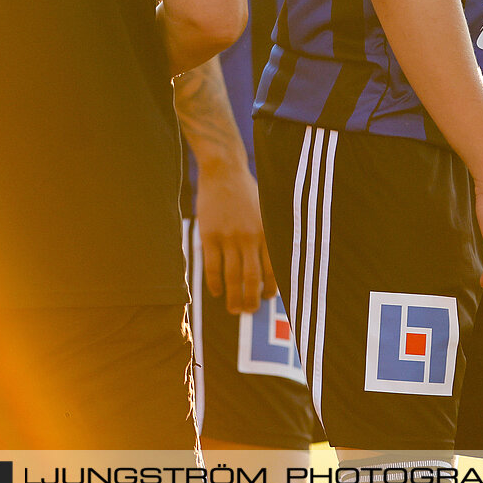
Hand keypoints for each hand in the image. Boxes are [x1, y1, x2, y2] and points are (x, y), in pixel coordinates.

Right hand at [194, 165, 274, 313]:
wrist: (224, 172)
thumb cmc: (247, 192)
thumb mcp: (266, 211)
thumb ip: (269, 235)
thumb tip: (272, 265)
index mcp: (266, 232)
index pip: (272, 269)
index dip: (270, 288)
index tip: (267, 298)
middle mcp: (249, 237)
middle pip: (252, 278)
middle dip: (251, 299)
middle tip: (249, 311)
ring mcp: (228, 237)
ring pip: (232, 276)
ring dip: (233, 297)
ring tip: (234, 309)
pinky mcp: (209, 236)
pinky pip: (212, 267)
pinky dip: (215, 283)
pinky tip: (217, 292)